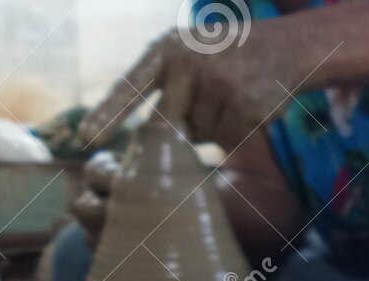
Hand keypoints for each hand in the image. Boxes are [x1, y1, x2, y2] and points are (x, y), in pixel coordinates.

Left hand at [79, 22, 312, 151]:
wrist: (282, 46)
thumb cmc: (222, 54)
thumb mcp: (187, 53)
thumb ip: (164, 86)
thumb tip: (150, 146)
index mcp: (167, 49)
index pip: (130, 86)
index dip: (107, 114)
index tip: (86, 138)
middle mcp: (191, 65)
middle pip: (165, 124)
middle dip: (170, 135)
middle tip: (188, 123)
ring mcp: (221, 87)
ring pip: (200, 135)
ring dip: (211, 127)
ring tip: (229, 97)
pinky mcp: (248, 108)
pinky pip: (227, 140)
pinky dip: (234, 131)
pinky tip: (246, 108)